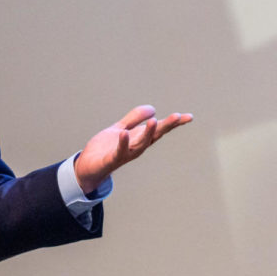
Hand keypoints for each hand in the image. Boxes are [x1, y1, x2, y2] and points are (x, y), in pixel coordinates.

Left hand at [75, 105, 192, 193]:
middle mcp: (135, 147)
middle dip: (166, 127)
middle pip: (153, 136)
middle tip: (178, 116)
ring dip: (147, 133)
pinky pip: (118, 151)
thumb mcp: (120, 129)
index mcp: (138, 138)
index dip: (173, 123)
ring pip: (140, 144)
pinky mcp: (111, 159)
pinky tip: (123, 133)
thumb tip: (153, 109)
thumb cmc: (105, 148)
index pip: (159, 129)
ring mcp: (125, 154)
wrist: (88, 166)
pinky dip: (122, 143)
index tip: (189, 117)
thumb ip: (134, 119)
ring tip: (154, 121)